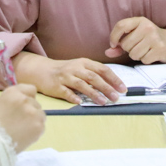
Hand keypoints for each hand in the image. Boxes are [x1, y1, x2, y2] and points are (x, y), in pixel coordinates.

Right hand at [0, 84, 44, 152]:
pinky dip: (35, 131)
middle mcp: (25, 99)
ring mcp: (33, 112)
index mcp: (12, 93)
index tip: (23, 106)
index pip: (31, 89)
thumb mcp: (0, 106)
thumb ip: (14, 101)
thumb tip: (25, 104)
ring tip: (22, 130)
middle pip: (35, 104)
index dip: (28, 98)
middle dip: (30, 111)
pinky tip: (25, 136)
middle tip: (19, 122)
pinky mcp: (39, 125)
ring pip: (41, 114)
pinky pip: (42, 126)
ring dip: (34, 120)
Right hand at [12, 52, 126, 104]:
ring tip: (103, 102)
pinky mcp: (56, 86)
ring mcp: (65, 77)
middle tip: (116, 97)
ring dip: (93, 93)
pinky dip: (73, 97)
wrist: (42, 70)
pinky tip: (80, 102)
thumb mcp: (81, 67)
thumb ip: (94, 74)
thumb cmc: (66, 71)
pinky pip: (66, 92)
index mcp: (84, 63)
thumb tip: (113, 85)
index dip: (114, 79)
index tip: (123, 88)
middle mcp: (76, 68)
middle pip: (94, 77)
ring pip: (81, 84)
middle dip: (106, 87)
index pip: (102, 69)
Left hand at [105, 17, 165, 63]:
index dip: (114, 36)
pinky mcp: (159, 49)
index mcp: (140, 20)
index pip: (121, 25)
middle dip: (129, 49)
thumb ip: (121, 44)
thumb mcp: (137, 36)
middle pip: (126, 44)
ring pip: (133, 54)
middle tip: (138, 47)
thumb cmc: (151, 40)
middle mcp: (147, 27)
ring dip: (137, 56)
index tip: (113, 44)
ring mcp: (154, 38)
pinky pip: (143, 60)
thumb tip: (108, 52)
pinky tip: (152, 55)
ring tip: (146, 51)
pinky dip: (146, 60)